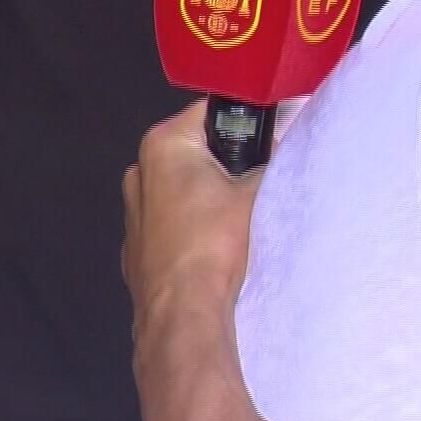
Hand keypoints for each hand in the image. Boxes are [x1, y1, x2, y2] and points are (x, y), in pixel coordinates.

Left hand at [122, 101, 261, 329]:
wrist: (183, 310)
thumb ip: (273, 161)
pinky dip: (192, 222)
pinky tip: (215, 242)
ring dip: (208, 191)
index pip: (213, 110)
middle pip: (195, 148)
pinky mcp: (135, 245)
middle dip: (227, 157)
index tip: (275, 133)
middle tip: (262, 175)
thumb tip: (288, 145)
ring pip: (182, 185)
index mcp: (164, 145)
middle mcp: (140, 169)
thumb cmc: (216, 241)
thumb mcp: (257, 192)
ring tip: (240, 212)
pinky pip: (171, 220)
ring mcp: (133, 210)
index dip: (248, 119)